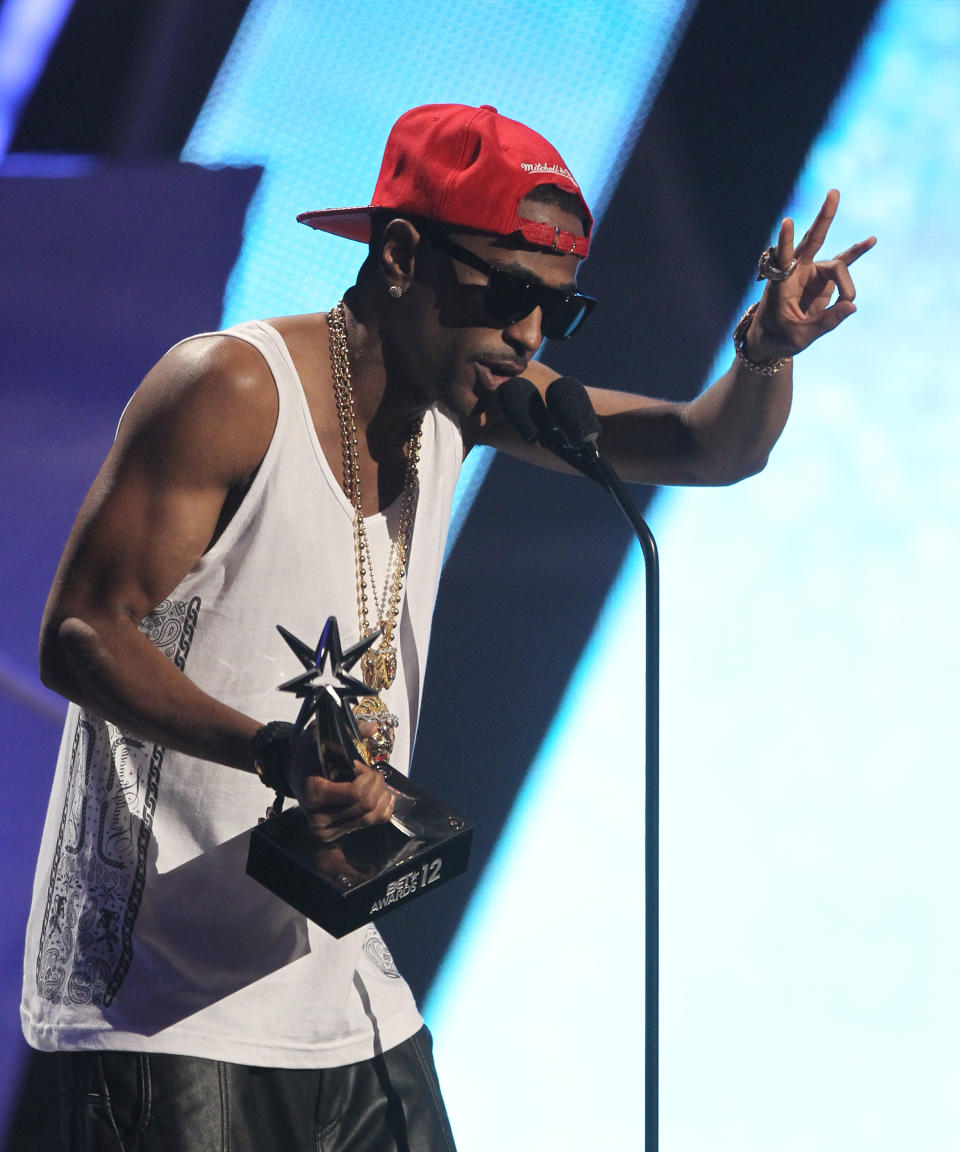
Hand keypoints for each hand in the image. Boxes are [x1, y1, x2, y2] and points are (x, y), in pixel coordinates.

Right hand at [288, 722, 394, 840]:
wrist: (292, 774)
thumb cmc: (308, 754)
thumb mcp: (321, 737)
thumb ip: (347, 732)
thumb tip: (373, 728)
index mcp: (315, 793)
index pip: (357, 794)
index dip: (368, 777)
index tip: (361, 766)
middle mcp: (318, 817)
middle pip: (367, 806)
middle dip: (377, 785)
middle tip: (372, 773)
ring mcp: (325, 830)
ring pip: (371, 818)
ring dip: (381, 797)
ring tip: (376, 783)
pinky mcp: (333, 836)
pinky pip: (370, 825)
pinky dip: (382, 811)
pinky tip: (383, 797)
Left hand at [747, 189, 875, 360]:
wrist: (772, 338)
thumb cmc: (778, 337)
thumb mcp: (799, 337)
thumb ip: (826, 323)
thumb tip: (853, 306)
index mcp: (781, 283)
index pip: (782, 257)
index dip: (785, 241)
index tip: (787, 221)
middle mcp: (796, 271)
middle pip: (813, 240)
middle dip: (824, 218)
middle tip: (834, 192)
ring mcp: (812, 271)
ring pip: (837, 267)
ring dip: (846, 285)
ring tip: (848, 301)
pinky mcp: (824, 278)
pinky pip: (844, 264)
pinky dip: (857, 252)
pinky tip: (872, 240)